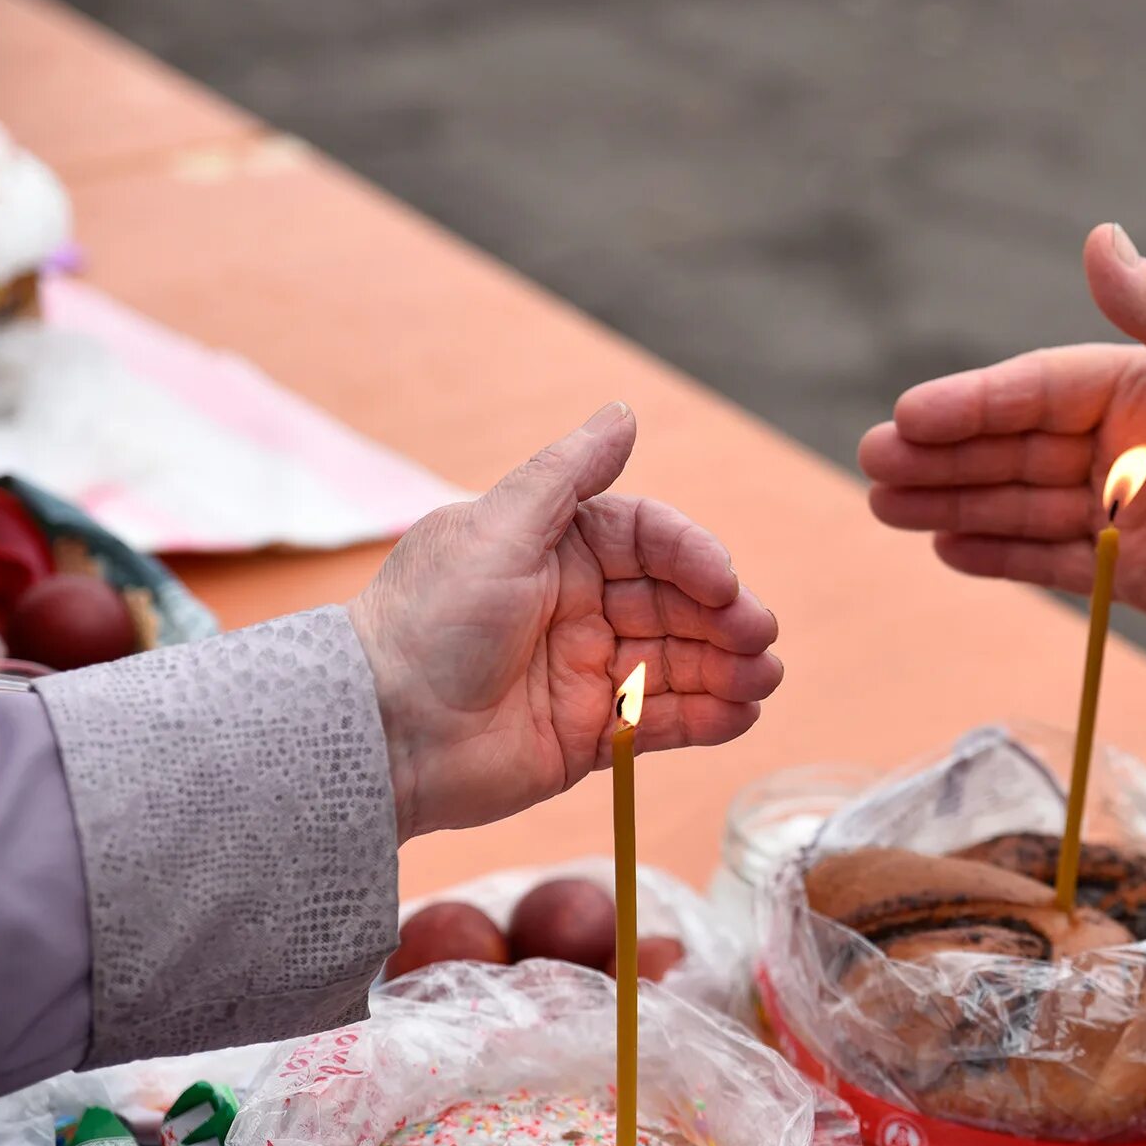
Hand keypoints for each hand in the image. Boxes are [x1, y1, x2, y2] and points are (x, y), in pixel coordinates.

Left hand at [349, 403, 782, 839]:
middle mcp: (579, 604)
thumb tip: (624, 410)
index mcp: (557, 547)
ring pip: (680, 662)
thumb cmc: (429, 622)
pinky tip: (742, 714)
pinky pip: (662, 722)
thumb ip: (567, 473)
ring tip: (764, 676)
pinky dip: (708, 717)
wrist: (380, 732)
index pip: (650, 540)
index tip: (724, 584)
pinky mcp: (590, 735)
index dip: (694, 558)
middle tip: (760, 638)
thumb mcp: (497, 530)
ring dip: (729, 667)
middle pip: (677, 603)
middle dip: (725, 618)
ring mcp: (588, 671)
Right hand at [859, 224, 1145, 637]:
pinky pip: (1046, 561)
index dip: (969, 403)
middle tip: (870, 465)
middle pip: (1009, 448)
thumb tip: (1100, 239)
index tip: (907, 416)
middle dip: (939, 456)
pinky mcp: (1127, 571)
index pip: (1032, 391)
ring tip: (884, 506)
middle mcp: (1116, 445)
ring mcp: (1118, 510)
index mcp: (1136, 387)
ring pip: (1015, 504)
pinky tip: (944, 547)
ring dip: (950, 502)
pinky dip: (995, 555)